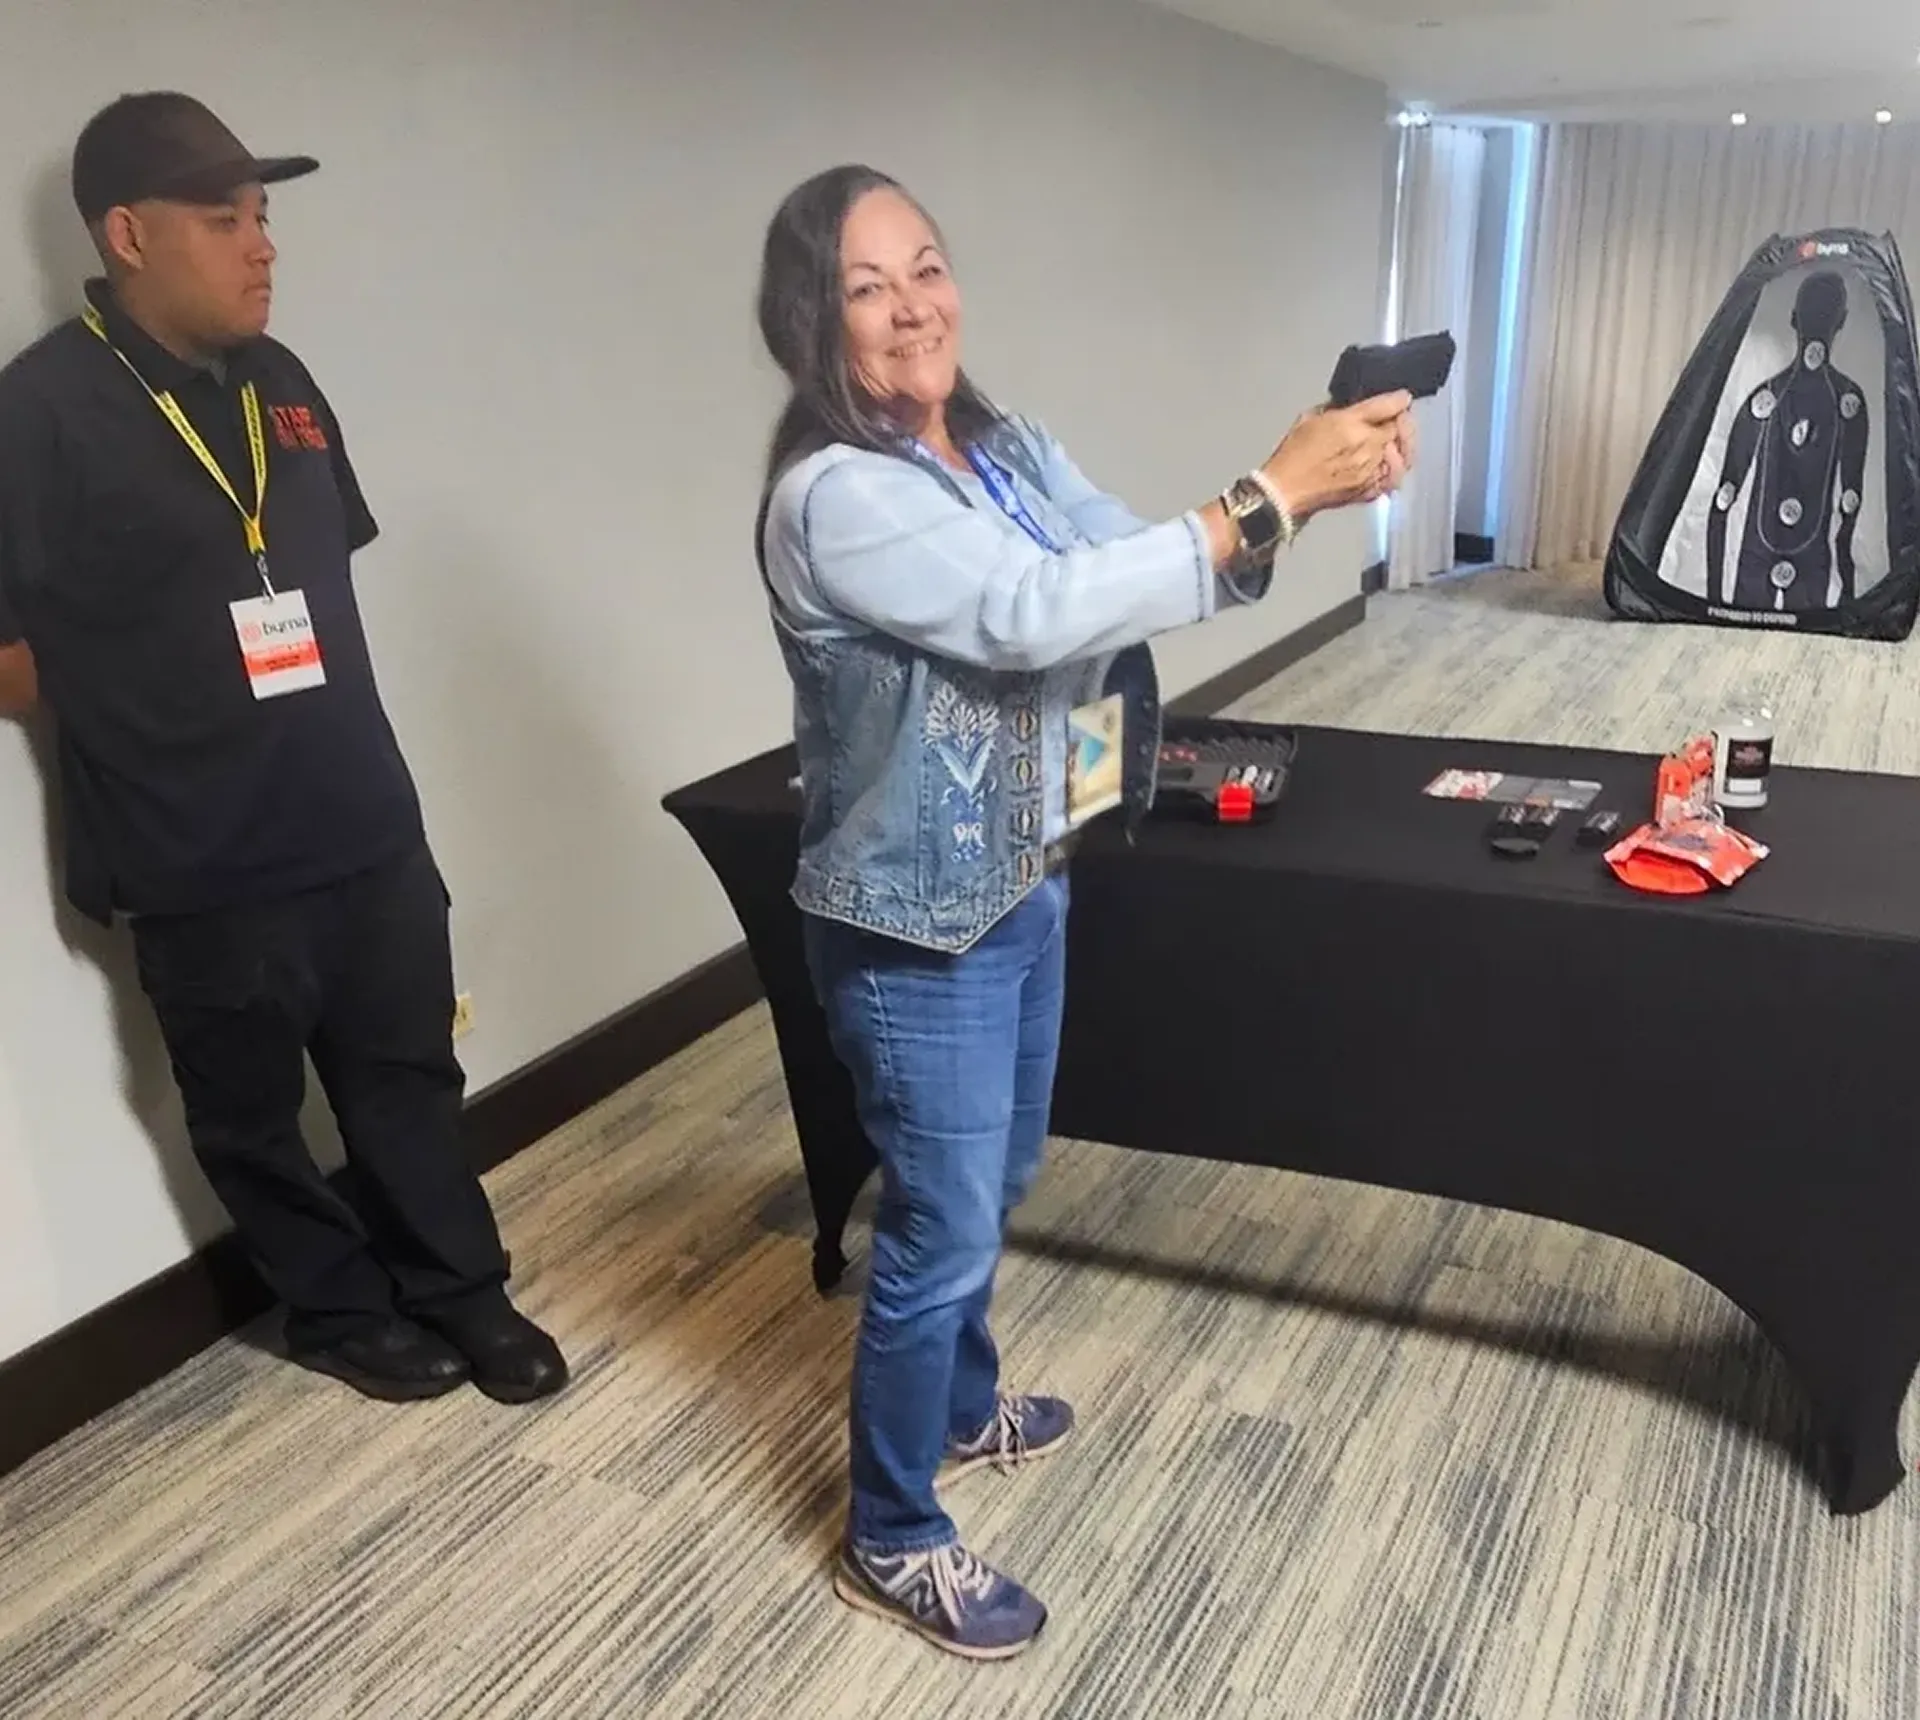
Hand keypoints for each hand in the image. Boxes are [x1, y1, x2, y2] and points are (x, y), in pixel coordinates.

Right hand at [1262, 391, 1412, 517]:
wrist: (1284, 491)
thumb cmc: (1292, 457)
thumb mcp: (1310, 418)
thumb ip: (1338, 410)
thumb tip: (1353, 408)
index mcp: (1349, 423)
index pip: (1389, 405)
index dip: (1398, 400)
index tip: (1401, 398)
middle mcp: (1365, 445)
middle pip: (1399, 427)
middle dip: (1399, 421)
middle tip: (1395, 419)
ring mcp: (1370, 469)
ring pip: (1402, 452)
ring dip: (1402, 444)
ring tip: (1396, 441)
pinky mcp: (1369, 489)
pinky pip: (1394, 476)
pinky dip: (1396, 466)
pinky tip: (1389, 462)